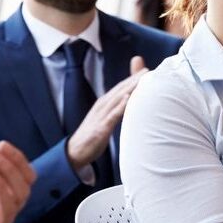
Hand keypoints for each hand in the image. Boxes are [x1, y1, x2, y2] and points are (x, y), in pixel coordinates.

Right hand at [65, 56, 147, 170]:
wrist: (74, 152)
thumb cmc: (92, 136)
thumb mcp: (105, 120)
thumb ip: (116, 111)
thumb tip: (127, 104)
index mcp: (104, 104)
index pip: (120, 88)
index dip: (133, 79)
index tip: (147, 70)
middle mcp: (102, 106)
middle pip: (120, 90)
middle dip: (134, 79)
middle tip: (148, 70)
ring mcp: (100, 116)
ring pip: (117, 99)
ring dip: (129, 88)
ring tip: (142, 79)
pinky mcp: (100, 128)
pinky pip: (111, 116)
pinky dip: (120, 106)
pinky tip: (127, 98)